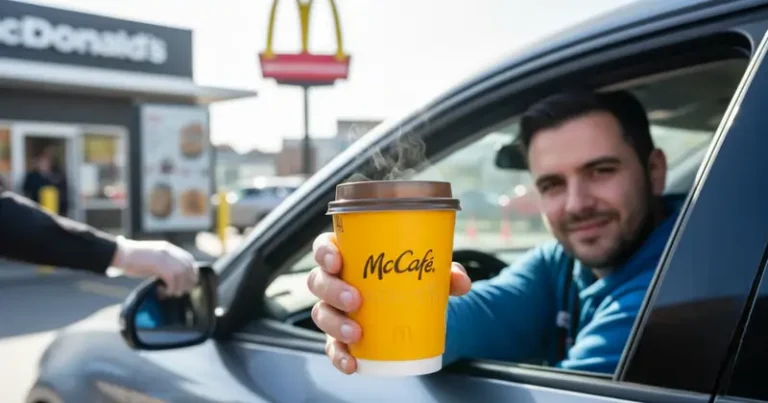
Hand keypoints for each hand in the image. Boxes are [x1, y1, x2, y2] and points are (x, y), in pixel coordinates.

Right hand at [112, 237, 197, 296]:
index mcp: (168, 248)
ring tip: (171, 293)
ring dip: (178, 287)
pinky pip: (172, 279)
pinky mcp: (159, 264)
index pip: (188, 259)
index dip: (192, 272)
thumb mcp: (153, 257)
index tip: (190, 282)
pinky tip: (162, 291)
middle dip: (188, 282)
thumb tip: (172, 276)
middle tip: (182, 292)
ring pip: (181, 275)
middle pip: (188, 268)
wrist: (121, 253)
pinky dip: (170, 288)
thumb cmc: (133, 259)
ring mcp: (164, 257)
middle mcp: (169, 251)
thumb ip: (164, 263)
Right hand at [306, 232, 470, 374]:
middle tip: (356, 299)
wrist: (415, 313)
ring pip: (320, 314)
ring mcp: (334, 311)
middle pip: (318, 281)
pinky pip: (332, 347)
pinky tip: (352, 363)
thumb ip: (445, 273)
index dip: (324, 252)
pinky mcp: (339, 338)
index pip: (324, 248)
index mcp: (349, 256)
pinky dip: (339, 356)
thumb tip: (460, 281)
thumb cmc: (410, 282)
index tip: (337, 260)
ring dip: (335, 323)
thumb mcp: (428, 272)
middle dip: (332, 290)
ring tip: (357, 332)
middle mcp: (335, 282)